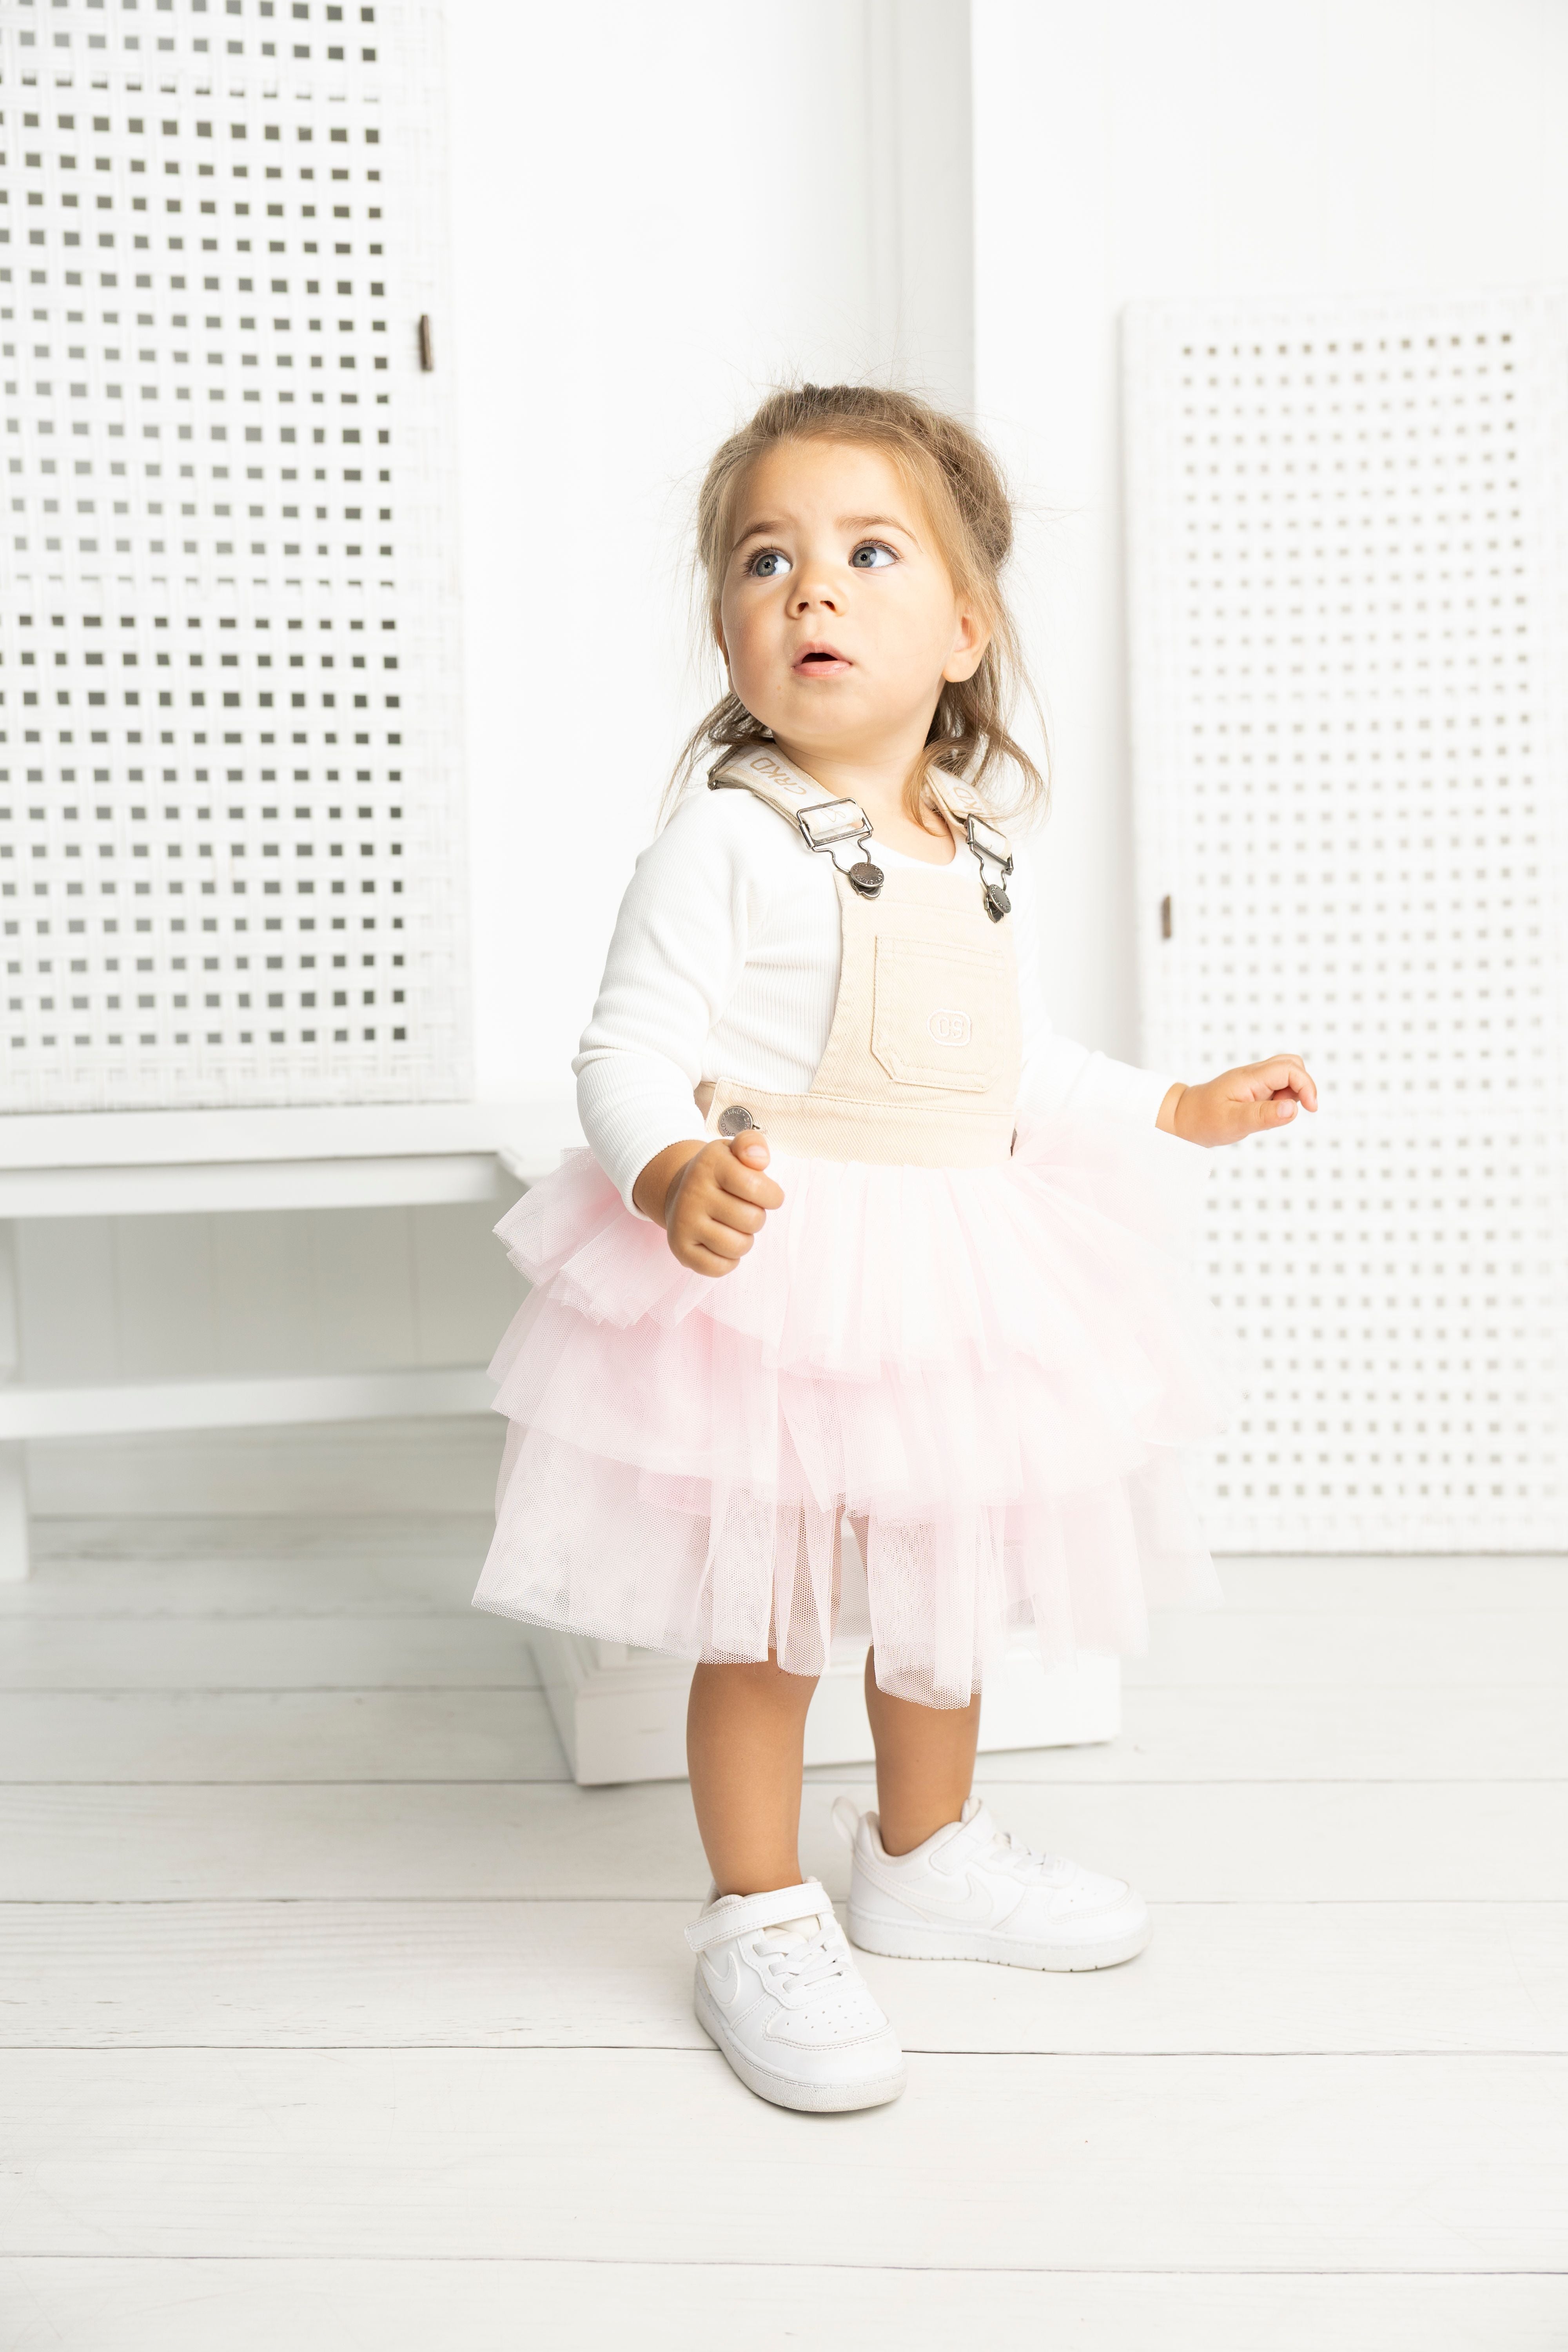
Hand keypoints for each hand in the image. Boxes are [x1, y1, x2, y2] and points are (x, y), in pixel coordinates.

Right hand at [631, 1132, 784, 1276]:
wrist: (680, 1192)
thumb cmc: (719, 1174)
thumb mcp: (734, 1150)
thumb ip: (753, 1144)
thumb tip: (759, 1159)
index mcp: (710, 1164)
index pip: (758, 1188)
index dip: (771, 1195)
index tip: (764, 1194)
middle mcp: (693, 1192)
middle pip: (753, 1220)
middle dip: (756, 1217)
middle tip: (742, 1208)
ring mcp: (684, 1222)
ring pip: (739, 1246)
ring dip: (744, 1239)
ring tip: (732, 1226)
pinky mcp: (680, 1248)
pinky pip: (720, 1268)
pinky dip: (728, 1260)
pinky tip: (721, 1242)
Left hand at [1156, 1055, 1317, 1146]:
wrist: (1182, 1119)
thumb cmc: (1204, 1120)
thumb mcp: (1234, 1122)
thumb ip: (1264, 1116)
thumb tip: (1294, 1109)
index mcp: (1250, 1078)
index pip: (1290, 1069)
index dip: (1307, 1085)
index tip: (1310, 1108)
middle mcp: (1254, 1074)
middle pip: (1292, 1065)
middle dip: (1302, 1086)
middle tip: (1289, 1111)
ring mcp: (1254, 1081)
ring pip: (1287, 1075)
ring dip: (1291, 1094)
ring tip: (1271, 1114)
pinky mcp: (1253, 1089)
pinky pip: (1277, 1087)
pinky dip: (1281, 1100)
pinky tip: (1265, 1114)